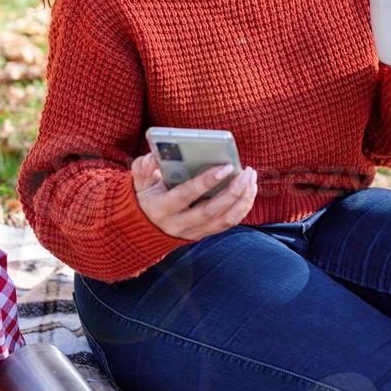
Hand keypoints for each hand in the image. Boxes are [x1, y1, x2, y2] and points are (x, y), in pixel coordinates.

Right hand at [131, 153, 257, 241]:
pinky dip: (243, 207)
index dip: (207, 181)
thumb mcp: (139, 183)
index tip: (227, 166)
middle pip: (211, 211)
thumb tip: (152, 156)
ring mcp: (193, 232)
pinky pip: (228, 223)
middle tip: (246, 172)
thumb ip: (142, 168)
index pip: (187, 195)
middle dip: (233, 191)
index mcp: (162, 208)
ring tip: (251, 178)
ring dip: (242, 200)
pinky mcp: (204, 234)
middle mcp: (179, 224)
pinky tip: (250, 190)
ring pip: (224, 220)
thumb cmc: (147, 196)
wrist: (145, 228)